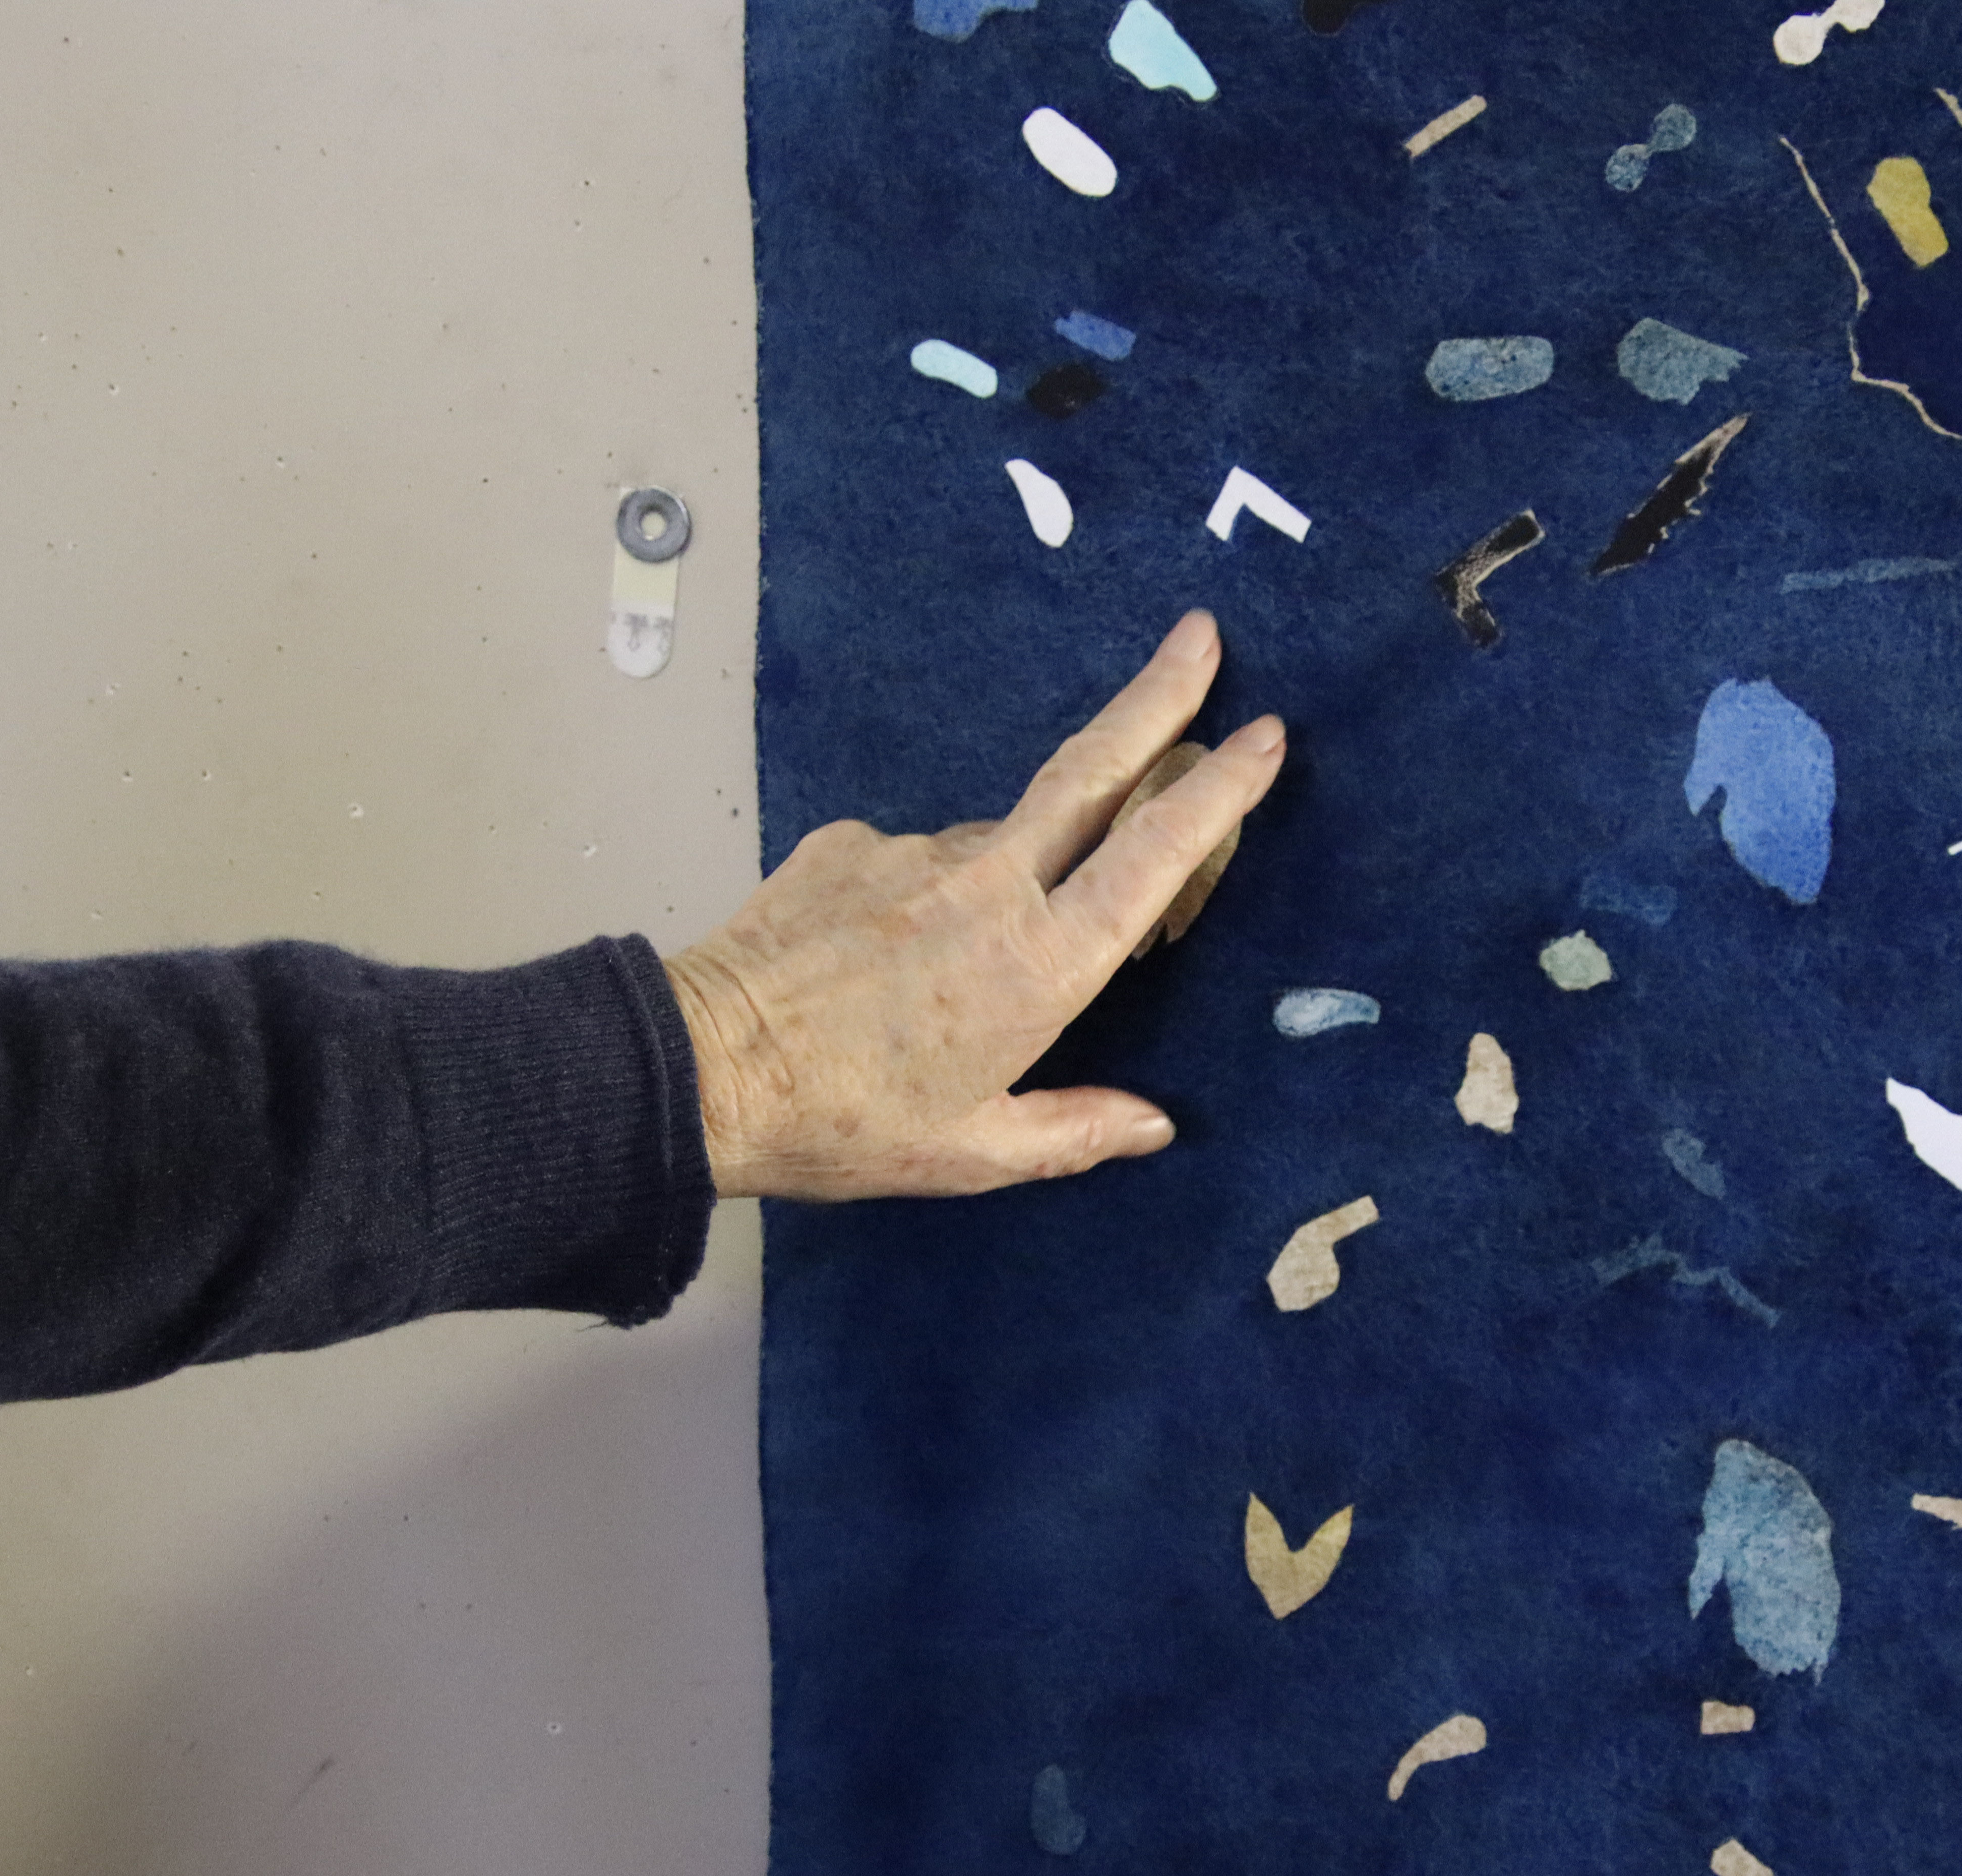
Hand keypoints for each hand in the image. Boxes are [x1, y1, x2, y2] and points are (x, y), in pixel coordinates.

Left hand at [662, 610, 1285, 1199]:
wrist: (696, 1072)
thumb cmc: (844, 1124)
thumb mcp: (973, 1153)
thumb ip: (1074, 1130)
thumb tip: (1154, 1124)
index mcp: (1040, 965)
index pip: (1154, 853)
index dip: (1219, 789)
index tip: (1265, 734)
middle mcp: (989, 887)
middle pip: (1094, 768)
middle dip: (1159, 696)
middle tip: (1202, 636)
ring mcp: (913, 852)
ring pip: (994, 842)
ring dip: (1006, 874)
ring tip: (945, 973)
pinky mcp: (847, 844)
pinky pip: (911, 863)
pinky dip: (920, 897)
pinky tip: (878, 962)